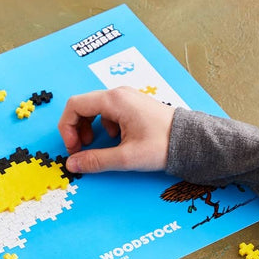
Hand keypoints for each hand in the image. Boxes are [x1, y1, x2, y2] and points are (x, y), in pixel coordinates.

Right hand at [58, 86, 175, 173]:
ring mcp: (126, 98)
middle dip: (76, 129)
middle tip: (81, 149)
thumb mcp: (126, 157)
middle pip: (83, 106)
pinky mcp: (133, 106)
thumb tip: (73, 164)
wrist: (190, 141)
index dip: (67, 127)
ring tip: (96, 145)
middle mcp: (119, 94)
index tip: (73, 147)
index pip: (75, 105)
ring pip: (94, 109)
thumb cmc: (163, 145)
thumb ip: (96, 160)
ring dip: (88, 128)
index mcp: (114, 101)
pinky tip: (115, 140)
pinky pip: (108, 112)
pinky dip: (103, 126)